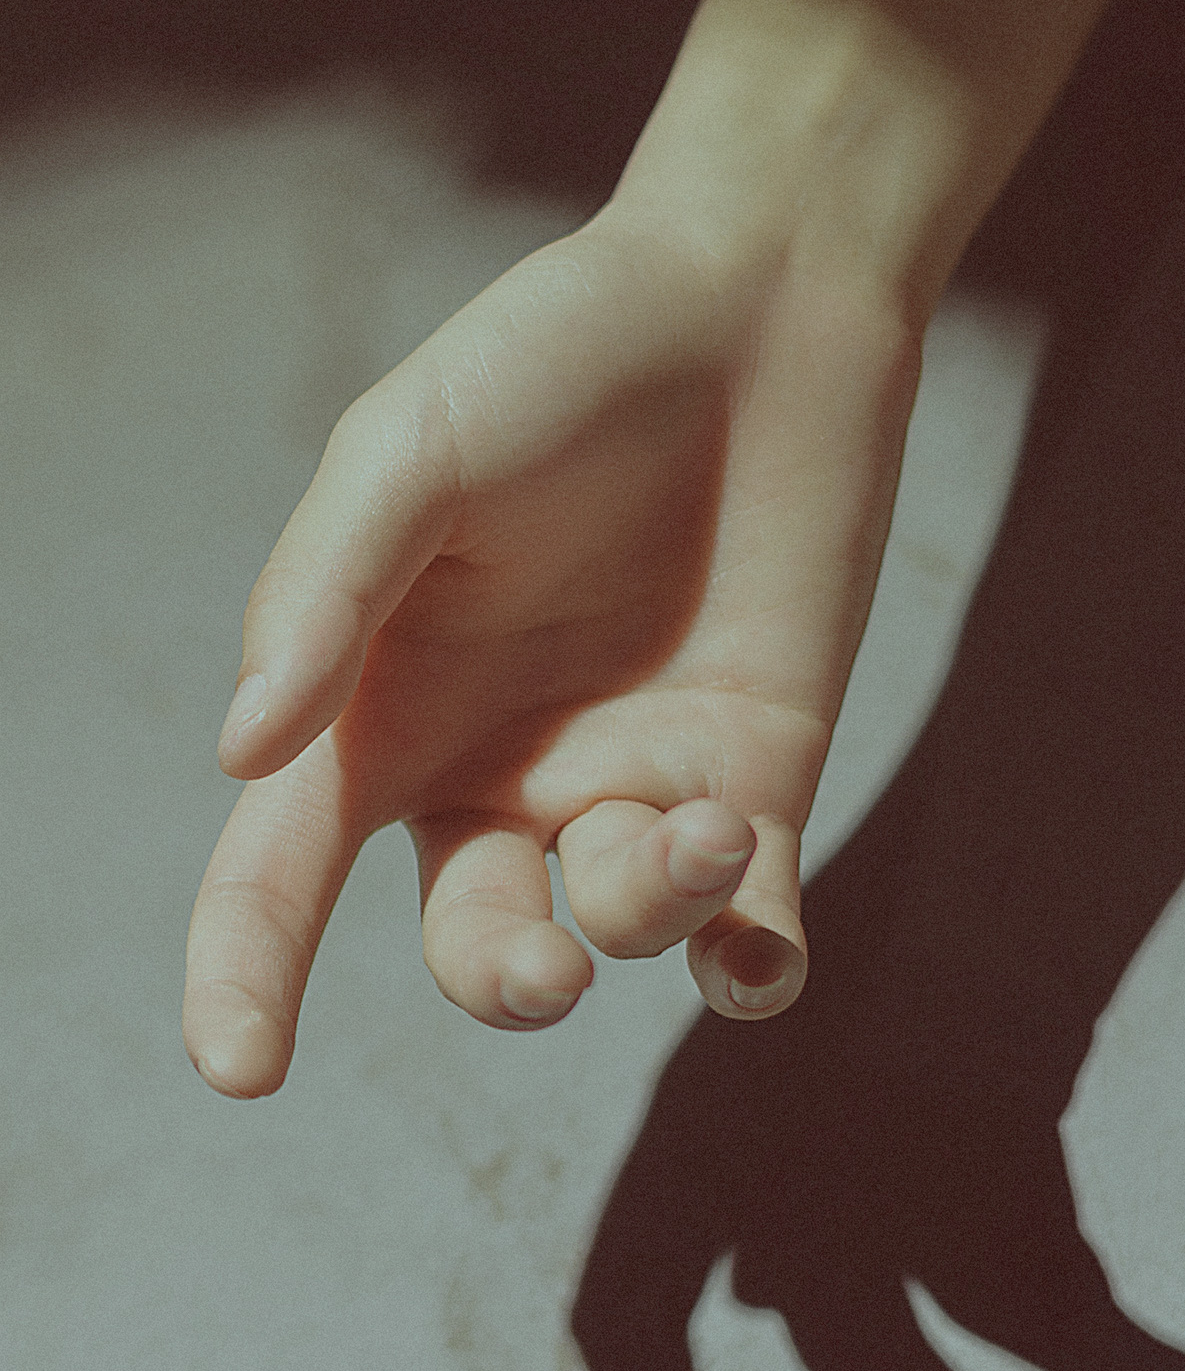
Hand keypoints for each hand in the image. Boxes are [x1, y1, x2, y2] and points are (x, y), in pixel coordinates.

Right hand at [183, 203, 922, 1098]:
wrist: (757, 301)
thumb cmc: (556, 357)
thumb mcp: (411, 446)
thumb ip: (325, 589)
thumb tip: (241, 752)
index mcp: (384, 702)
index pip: (283, 870)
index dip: (245, 976)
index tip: (242, 1068)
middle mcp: (499, 768)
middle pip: (472, 938)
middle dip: (500, 976)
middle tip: (543, 963)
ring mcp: (632, 783)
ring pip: (617, 930)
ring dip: (648, 910)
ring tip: (703, 825)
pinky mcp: (758, 778)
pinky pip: (751, 933)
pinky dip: (753, 970)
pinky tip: (759, 959)